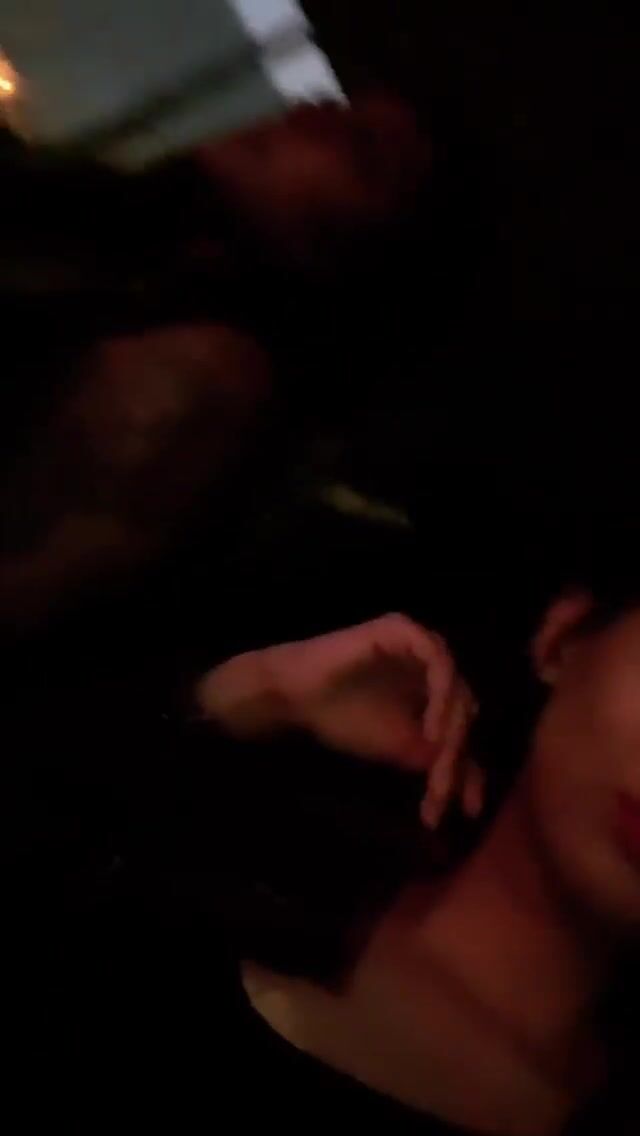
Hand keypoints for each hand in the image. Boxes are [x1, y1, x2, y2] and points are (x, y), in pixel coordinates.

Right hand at [197, 614, 483, 829]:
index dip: (468, 767)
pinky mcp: (403, 630)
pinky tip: (431, 728)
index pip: (463, 725)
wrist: (296, 696)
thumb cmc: (341, 717)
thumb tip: (472, 791)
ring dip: (452, 724)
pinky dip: (441, 693)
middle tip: (442, 787)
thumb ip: (434, 762)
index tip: (467, 809)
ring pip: (456, 684)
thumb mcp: (398, 748)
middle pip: (465, 706)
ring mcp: (419, 643)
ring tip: (438, 758)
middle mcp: (432, 663)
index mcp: (432, 688)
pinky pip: (437, 659)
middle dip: (457, 752)